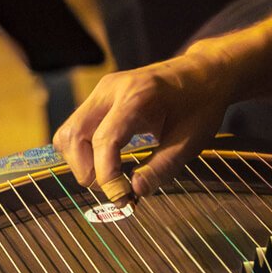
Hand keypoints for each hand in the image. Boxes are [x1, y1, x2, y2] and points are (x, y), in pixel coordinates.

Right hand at [52, 52, 234, 196]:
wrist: (203, 73)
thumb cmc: (201, 105)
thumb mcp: (191, 141)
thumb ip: (162, 167)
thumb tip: (135, 191)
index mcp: (137, 96)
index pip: (104, 140)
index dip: (107, 176)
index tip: (123, 199)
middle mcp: (110, 90)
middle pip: (72, 135)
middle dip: (87, 170)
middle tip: (115, 188)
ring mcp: (101, 92)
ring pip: (68, 133)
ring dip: (81, 163)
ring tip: (111, 176)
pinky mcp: (99, 99)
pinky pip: (77, 129)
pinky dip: (84, 152)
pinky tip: (109, 162)